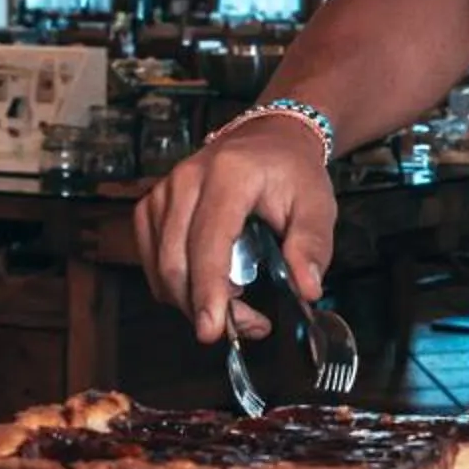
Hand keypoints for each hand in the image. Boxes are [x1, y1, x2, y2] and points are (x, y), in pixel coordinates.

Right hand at [132, 119, 335, 344]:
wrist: (270, 139)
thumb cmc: (293, 173)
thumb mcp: (317, 206)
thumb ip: (312, 247)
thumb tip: (306, 289)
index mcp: (229, 174)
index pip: (209, 241)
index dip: (208, 290)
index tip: (211, 330)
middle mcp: (187, 179)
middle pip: (177, 261)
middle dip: (205, 306)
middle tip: (249, 327)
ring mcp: (164, 191)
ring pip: (161, 266)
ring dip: (192, 300)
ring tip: (239, 304)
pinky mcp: (152, 206)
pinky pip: (153, 260)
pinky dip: (177, 284)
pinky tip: (212, 284)